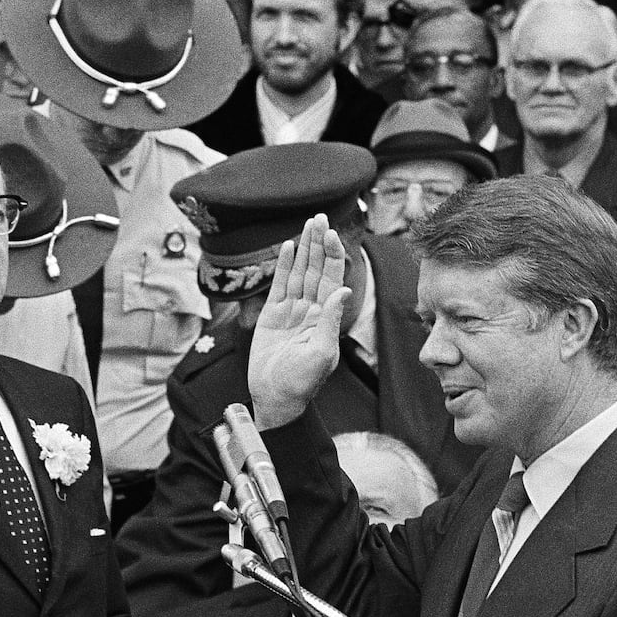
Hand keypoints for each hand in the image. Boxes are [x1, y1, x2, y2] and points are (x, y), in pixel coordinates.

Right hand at [247, 214, 350, 429]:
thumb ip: (331, 321)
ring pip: (299, 273)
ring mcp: (291, 312)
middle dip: (318, 244)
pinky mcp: (271, 317)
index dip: (332, 255)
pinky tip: (286, 247)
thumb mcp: (321, 353)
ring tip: (306, 224)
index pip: (332, 279)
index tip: (331, 233)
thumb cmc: (301, 383)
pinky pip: (279, 285)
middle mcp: (311, 311)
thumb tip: (345, 290)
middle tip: (319, 217)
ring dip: (303, 249)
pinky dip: (282, 266)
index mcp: (327, 318)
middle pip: (316, 270)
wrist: (275, 398)